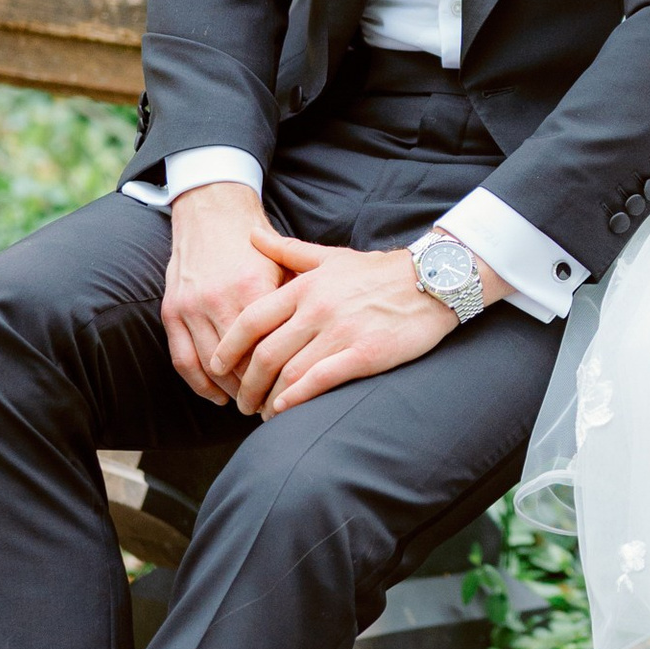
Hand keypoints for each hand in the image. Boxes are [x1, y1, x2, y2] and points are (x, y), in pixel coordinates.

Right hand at [162, 179, 293, 403]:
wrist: (211, 212)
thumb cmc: (254, 243)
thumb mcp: (283, 265)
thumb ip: (298, 300)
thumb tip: (324, 337)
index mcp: (252, 288)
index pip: (269, 347)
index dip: (283, 374)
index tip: (296, 391)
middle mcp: (218, 299)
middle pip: (241, 363)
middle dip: (259, 390)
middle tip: (276, 407)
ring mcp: (191, 307)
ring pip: (212, 367)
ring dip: (232, 391)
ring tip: (252, 405)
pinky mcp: (171, 311)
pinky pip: (182, 359)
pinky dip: (199, 384)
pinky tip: (218, 397)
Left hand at [231, 227, 501, 415]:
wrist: (431, 282)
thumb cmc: (378, 272)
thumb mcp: (330, 256)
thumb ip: (287, 251)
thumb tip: (250, 236)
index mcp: (305, 286)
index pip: (251, 319)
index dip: (229, 347)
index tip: (218, 366)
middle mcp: (317, 309)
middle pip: (265, 353)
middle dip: (246, 383)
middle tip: (240, 401)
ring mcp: (341, 332)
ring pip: (289, 372)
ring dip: (268, 398)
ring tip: (263, 412)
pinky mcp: (364, 354)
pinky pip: (319, 381)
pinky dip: (296, 399)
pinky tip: (286, 410)